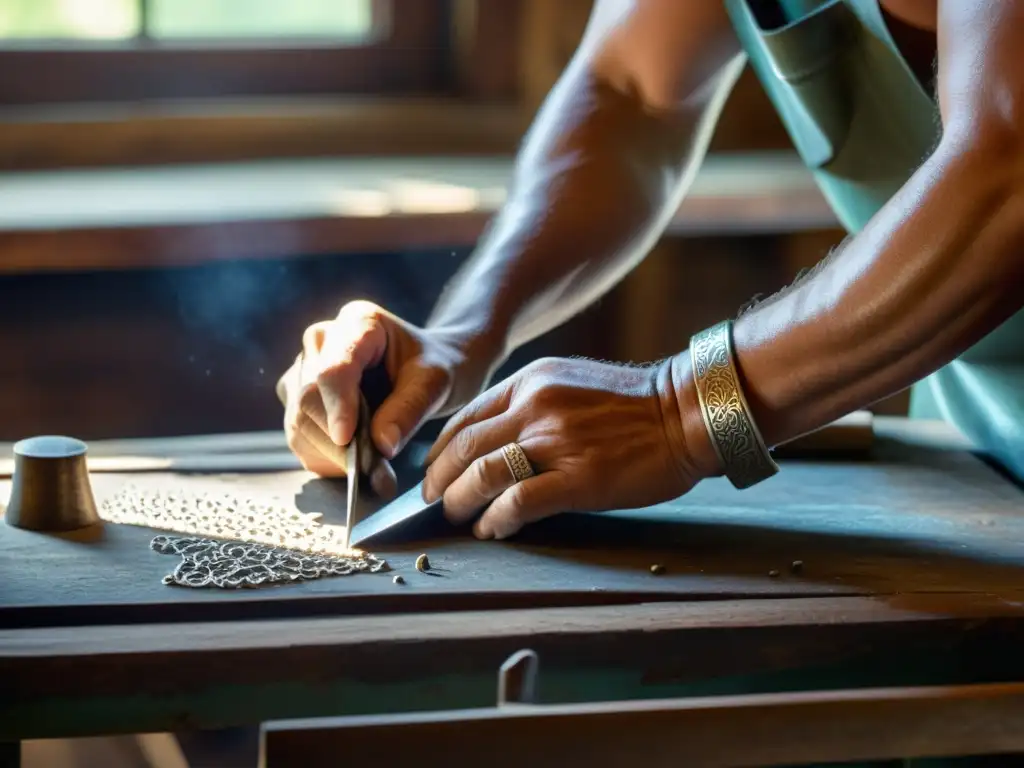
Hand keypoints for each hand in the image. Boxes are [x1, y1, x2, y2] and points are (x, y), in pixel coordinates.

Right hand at [276, 300, 499, 495]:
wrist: (427, 369)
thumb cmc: (433, 366)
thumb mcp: (435, 382)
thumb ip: (409, 409)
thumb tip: (381, 445)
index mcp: (357, 323)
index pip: (333, 368)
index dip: (336, 406)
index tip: (347, 439)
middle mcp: (321, 342)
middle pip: (308, 398)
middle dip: (338, 442)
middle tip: (377, 473)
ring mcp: (303, 371)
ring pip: (297, 422)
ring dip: (331, 456)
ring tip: (374, 473)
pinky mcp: (299, 401)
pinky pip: (299, 437)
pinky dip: (325, 460)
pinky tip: (356, 467)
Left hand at [422, 356, 705, 538]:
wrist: (688, 410)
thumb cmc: (634, 404)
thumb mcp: (571, 384)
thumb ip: (532, 405)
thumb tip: (497, 442)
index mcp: (531, 382)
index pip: (465, 419)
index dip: (441, 451)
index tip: (435, 473)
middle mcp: (535, 407)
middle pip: (464, 448)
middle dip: (440, 480)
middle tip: (434, 501)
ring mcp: (556, 442)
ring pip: (482, 475)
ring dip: (461, 502)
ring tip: (460, 518)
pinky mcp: (579, 478)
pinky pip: (518, 502)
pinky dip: (496, 519)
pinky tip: (493, 529)